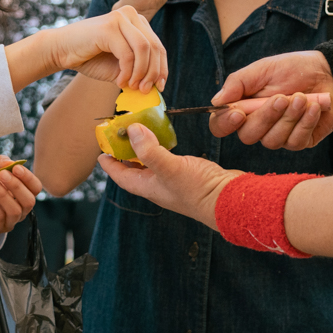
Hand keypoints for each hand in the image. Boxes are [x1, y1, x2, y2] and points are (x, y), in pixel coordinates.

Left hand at [0, 156, 40, 235]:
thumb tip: (10, 161)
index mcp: (20, 193)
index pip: (35, 188)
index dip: (28, 178)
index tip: (16, 168)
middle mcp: (18, 208)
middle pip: (29, 201)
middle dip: (17, 186)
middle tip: (1, 174)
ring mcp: (7, 221)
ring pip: (15, 211)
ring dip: (3, 194)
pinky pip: (0, 219)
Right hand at [51, 6, 167, 90]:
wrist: (61, 50)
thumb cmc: (90, 58)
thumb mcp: (120, 66)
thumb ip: (137, 70)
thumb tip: (157, 86)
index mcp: (136, 21)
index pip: (158, 46)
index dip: (162, 68)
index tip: (160, 87)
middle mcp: (131, 14)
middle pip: (154, 47)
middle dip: (153, 73)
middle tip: (144, 90)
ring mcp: (120, 18)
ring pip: (144, 49)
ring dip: (140, 73)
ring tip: (131, 86)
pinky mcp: (109, 27)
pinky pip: (127, 54)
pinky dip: (127, 72)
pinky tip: (119, 81)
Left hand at [99, 122, 240, 229]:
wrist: (232, 202)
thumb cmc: (201, 192)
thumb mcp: (170, 169)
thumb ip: (149, 151)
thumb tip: (132, 131)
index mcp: (149, 187)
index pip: (121, 176)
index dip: (110, 164)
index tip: (101, 152)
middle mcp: (159, 186)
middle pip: (134, 170)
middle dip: (125, 154)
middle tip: (119, 136)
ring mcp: (174, 182)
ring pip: (151, 165)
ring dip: (143, 151)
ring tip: (139, 134)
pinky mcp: (188, 176)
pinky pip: (168, 161)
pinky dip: (162, 150)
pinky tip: (166, 142)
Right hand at [209, 51, 332, 149]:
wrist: (327, 73)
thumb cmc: (292, 69)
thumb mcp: (262, 69)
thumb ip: (238, 83)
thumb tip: (216, 101)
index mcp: (242, 108)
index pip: (221, 125)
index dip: (225, 124)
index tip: (238, 113)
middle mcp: (257, 125)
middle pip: (248, 136)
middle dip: (266, 117)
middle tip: (282, 98)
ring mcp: (278, 136)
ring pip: (273, 141)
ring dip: (288, 118)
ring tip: (301, 97)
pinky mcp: (299, 141)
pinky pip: (296, 142)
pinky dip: (305, 123)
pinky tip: (314, 107)